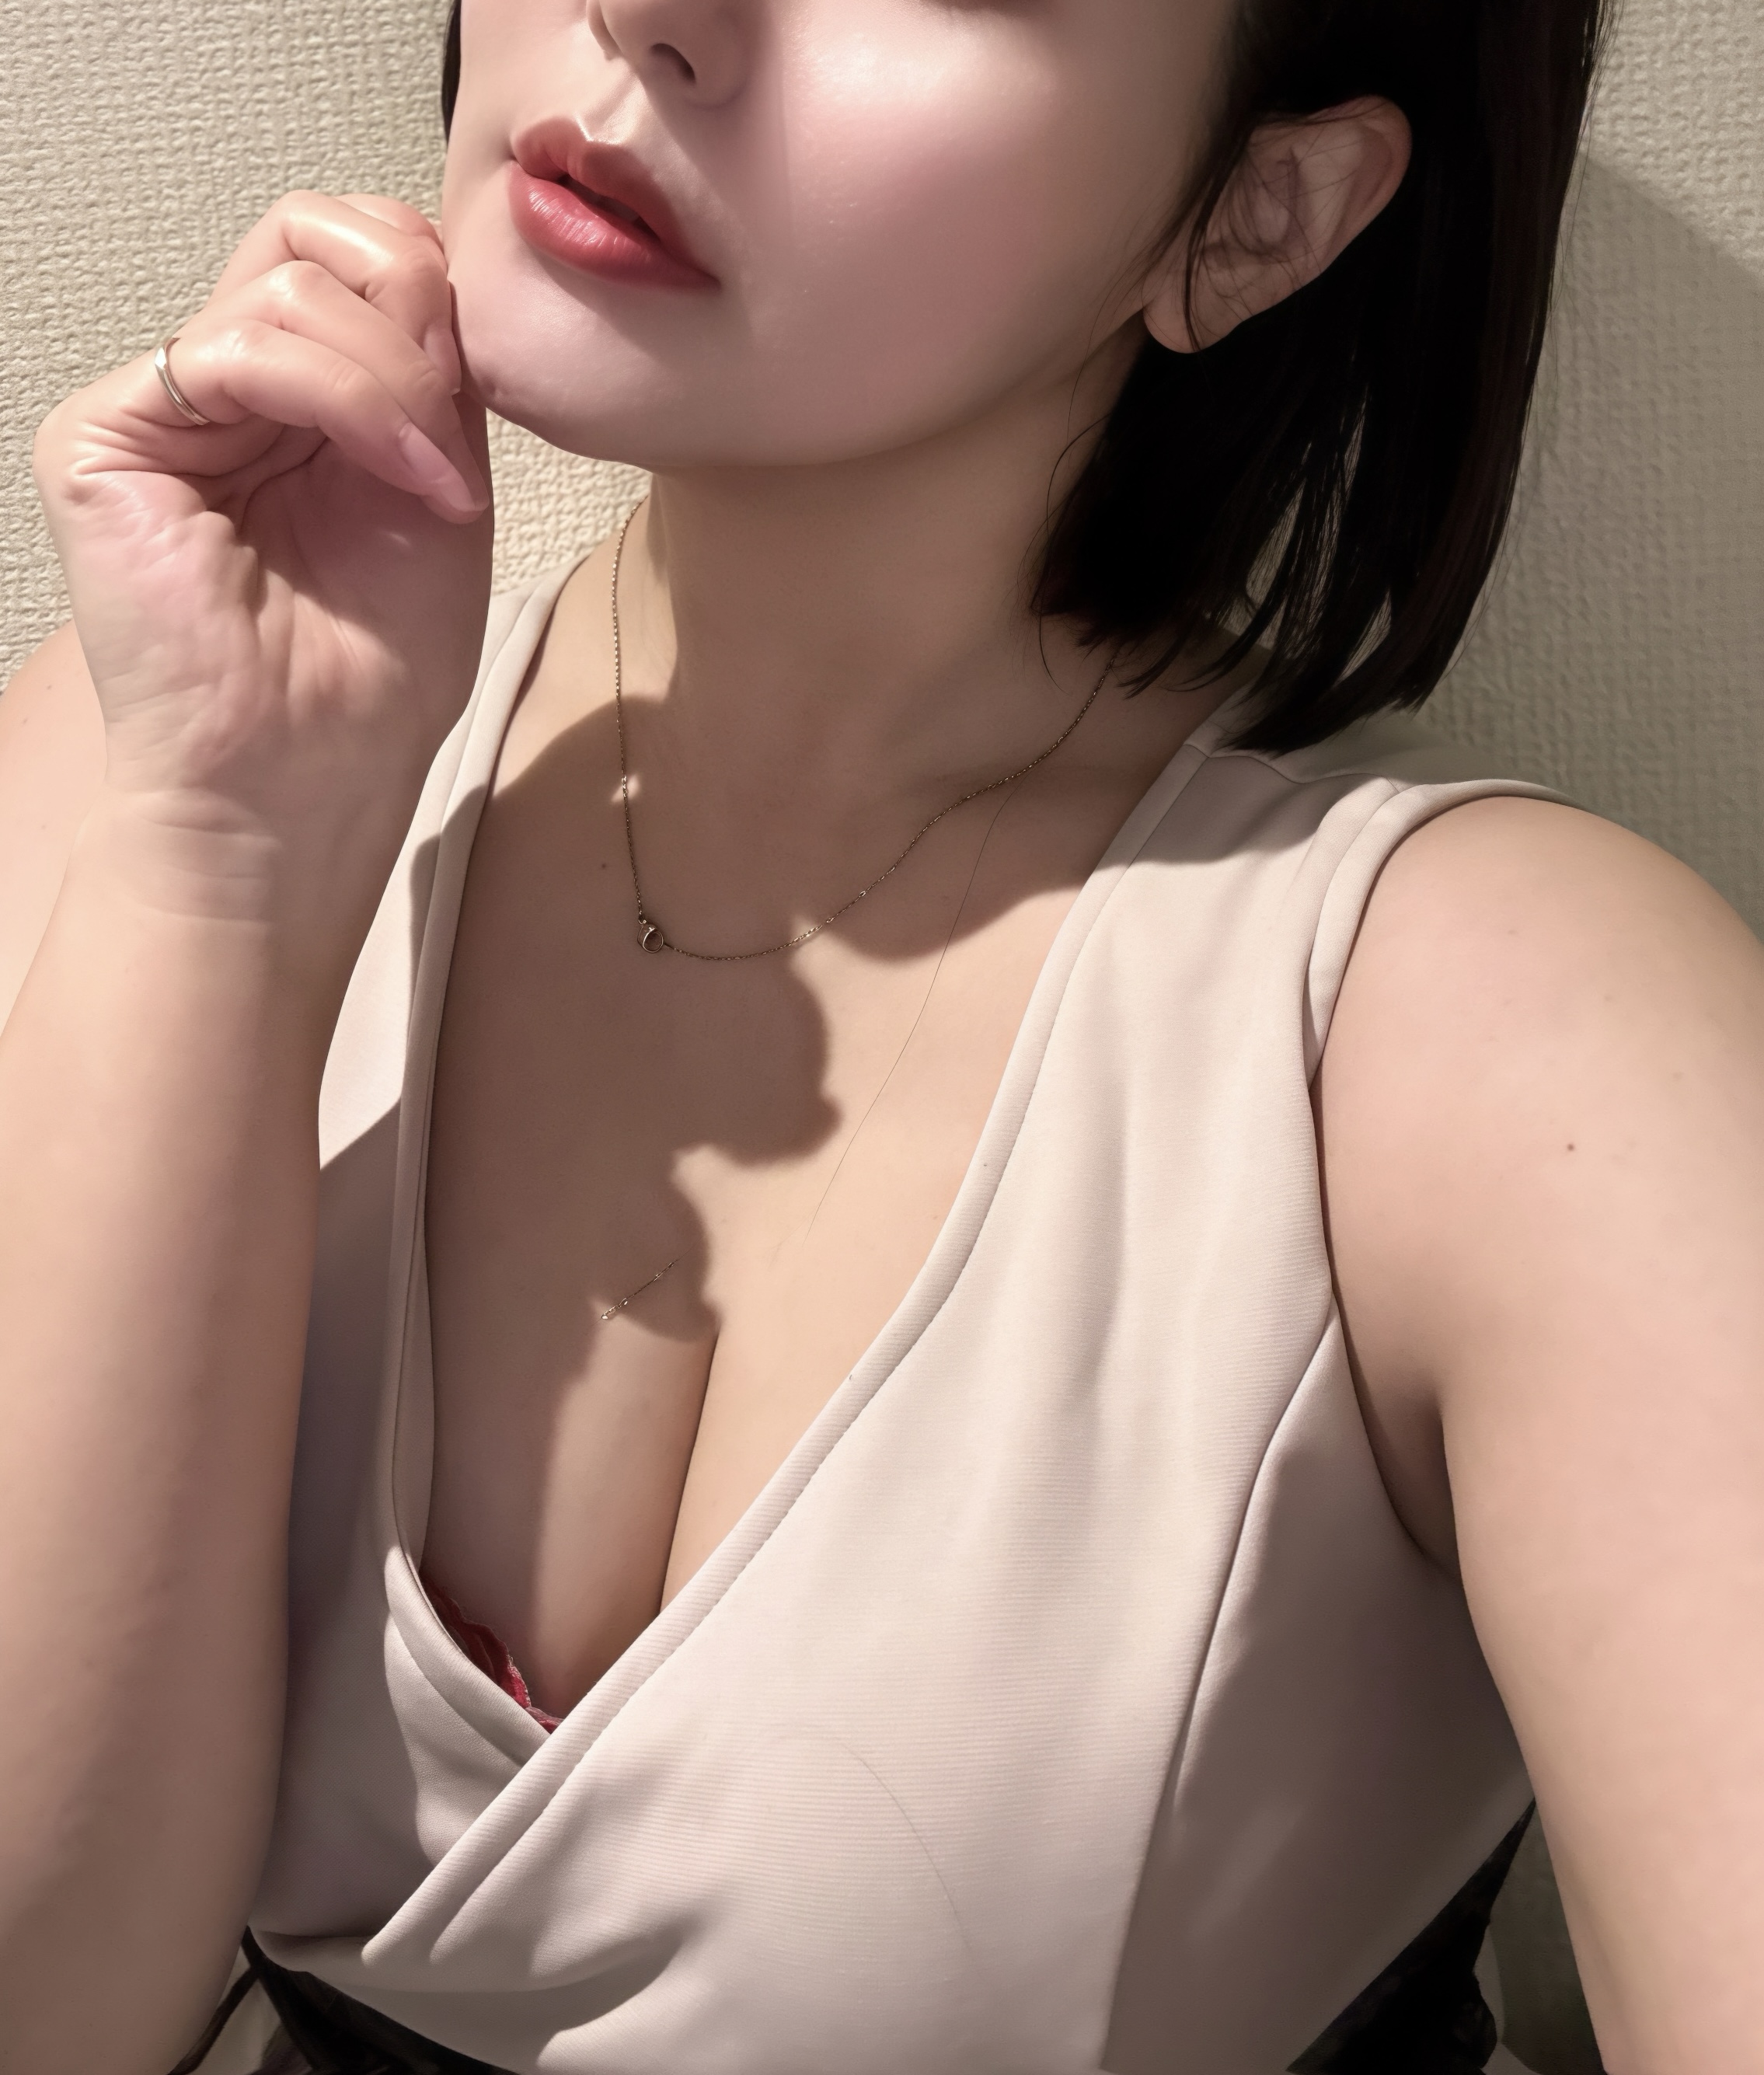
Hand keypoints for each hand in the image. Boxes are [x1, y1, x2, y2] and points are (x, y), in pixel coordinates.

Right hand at [32, 192, 493, 950]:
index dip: (437, 300)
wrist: (304, 784)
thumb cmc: (371, 675)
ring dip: (397, 380)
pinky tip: (404, 479)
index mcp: (300, 398)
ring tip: (434, 486)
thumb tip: (434, 273)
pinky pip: (237, 349)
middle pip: (317, 234)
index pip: (359, 256)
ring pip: (290, 284)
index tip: (484, 407)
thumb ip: (434, 376)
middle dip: (416, 316)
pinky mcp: (105, 438)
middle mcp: (224, 388)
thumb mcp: (441, 491)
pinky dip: (348, 399)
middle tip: (454, 429)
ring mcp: (161, 408)